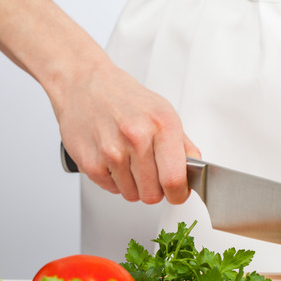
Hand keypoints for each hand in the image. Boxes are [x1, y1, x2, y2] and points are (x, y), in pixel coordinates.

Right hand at [52, 61, 199, 203]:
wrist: (84, 84)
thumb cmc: (125, 98)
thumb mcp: (164, 112)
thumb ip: (183, 145)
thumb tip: (196, 170)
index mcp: (161, 125)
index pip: (174, 179)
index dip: (178, 194)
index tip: (177, 193)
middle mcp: (136, 137)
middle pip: (153, 194)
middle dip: (154, 189)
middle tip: (150, 173)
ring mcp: (111, 151)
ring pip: (132, 195)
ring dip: (133, 185)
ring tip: (128, 160)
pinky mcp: (90, 162)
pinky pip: (111, 189)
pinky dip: (114, 181)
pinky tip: (113, 160)